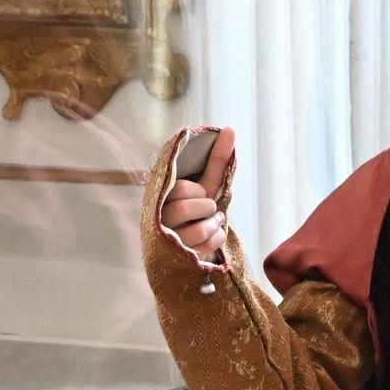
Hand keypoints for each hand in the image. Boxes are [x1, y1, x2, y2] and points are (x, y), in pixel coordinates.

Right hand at [160, 125, 234, 260]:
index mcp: (161, 198)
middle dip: (206, 207)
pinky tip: (212, 236)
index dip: (196, 190)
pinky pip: (207, 245)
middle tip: (210, 209)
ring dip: (214, 223)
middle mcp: (160, 220)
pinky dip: (217, 238)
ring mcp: (169, 242)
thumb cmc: (199, 211)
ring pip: (197, 229)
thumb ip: (216, 160)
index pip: (179, 188)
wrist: (195, 244)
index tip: (202, 193)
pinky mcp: (180, 260)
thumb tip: (229, 129)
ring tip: (214, 221)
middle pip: (184, 209)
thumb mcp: (207, 185)